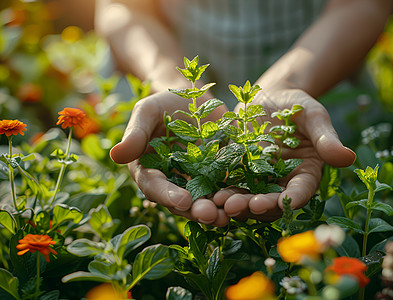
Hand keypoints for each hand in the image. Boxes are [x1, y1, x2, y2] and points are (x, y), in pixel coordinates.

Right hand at [110, 91, 229, 226]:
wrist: (194, 98)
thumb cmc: (164, 103)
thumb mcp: (148, 112)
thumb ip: (135, 133)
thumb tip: (116, 155)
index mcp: (149, 170)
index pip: (154, 186)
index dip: (167, 195)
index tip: (182, 201)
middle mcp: (172, 181)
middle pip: (181, 201)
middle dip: (195, 210)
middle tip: (209, 216)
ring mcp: (196, 181)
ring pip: (204, 200)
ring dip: (215, 210)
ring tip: (227, 216)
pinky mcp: (218, 175)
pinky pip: (225, 188)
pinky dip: (233, 196)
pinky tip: (244, 202)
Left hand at [213, 89, 355, 221]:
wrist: (268, 97)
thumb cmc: (296, 104)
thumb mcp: (313, 115)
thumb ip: (326, 137)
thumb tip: (348, 158)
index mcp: (304, 173)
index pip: (299, 193)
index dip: (289, 200)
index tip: (277, 202)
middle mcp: (281, 182)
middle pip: (270, 203)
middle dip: (254, 207)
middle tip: (236, 207)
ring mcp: (258, 180)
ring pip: (247, 198)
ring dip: (234, 204)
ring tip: (218, 202)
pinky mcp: (238, 172)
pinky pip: (229, 184)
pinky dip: (220, 190)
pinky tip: (208, 191)